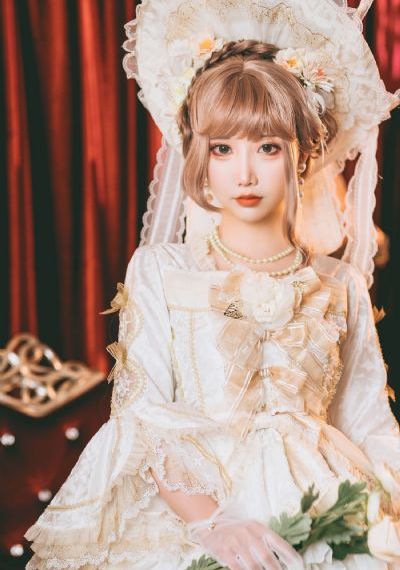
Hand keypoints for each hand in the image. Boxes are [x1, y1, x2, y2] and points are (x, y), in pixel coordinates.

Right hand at [187, 499, 303, 569]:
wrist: (210, 526)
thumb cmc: (237, 531)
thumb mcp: (252, 530)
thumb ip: (266, 542)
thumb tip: (285, 560)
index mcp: (259, 527)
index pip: (280, 543)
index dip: (292, 557)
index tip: (300, 566)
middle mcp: (248, 532)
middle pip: (267, 557)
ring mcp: (236, 541)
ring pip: (253, 566)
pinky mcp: (224, 551)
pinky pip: (238, 568)